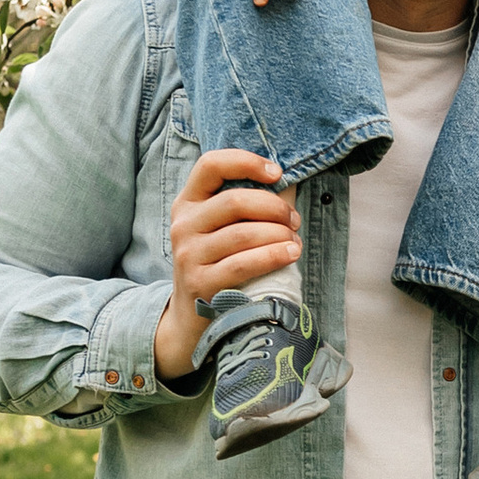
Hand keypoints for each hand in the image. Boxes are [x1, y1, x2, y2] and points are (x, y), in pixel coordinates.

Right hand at [156, 149, 300, 384]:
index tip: (277, 173)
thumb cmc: (218, 263)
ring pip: (243, 234)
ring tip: (295, 241)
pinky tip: (291, 253)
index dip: (246, 162)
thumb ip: (247, 205)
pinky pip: (244, 264)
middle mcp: (183, 225)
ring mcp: (188, 255)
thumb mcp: (220, 229)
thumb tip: (290, 183)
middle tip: (294, 220)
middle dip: (274, 208)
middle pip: (234, 201)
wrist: (191, 316)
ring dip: (279, 234)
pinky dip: (274, 256)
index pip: (210, 165)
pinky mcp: (200, 283)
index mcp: (188, 203)